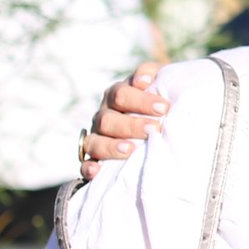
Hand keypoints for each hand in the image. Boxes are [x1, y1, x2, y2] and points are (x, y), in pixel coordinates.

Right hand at [78, 63, 168, 178]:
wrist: (158, 124)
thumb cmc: (162, 104)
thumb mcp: (164, 86)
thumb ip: (160, 77)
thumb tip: (148, 78)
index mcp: (118, 95)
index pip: (122, 94)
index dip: (141, 100)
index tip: (163, 107)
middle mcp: (104, 114)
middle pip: (108, 118)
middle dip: (131, 124)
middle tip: (154, 128)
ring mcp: (98, 136)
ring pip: (94, 141)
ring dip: (111, 146)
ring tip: (131, 149)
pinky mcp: (94, 158)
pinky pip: (85, 163)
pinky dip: (89, 167)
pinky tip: (97, 171)